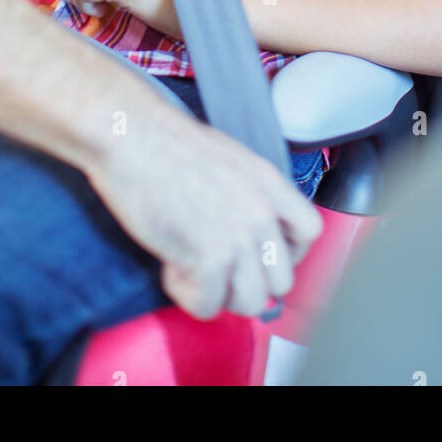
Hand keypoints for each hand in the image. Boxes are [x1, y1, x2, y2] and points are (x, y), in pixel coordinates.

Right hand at [87, 87, 322, 318]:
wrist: (131, 136)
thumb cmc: (166, 142)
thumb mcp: (229, 159)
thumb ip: (250, 195)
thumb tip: (250, 230)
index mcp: (270, 183)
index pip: (310, 234)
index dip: (285, 252)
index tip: (258, 254)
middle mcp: (262, 211)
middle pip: (282, 280)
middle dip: (247, 281)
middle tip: (216, 267)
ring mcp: (238, 236)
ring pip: (251, 302)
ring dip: (218, 293)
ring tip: (191, 266)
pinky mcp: (209, 258)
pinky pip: (209, 305)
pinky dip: (186, 295)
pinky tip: (171, 266)